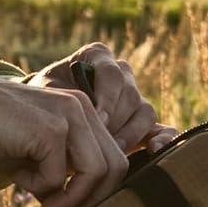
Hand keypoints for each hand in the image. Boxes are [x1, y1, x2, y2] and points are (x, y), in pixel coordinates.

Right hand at [0, 74, 130, 206]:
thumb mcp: (35, 154)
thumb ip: (61, 171)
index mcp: (82, 111)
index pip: (113, 157)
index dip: (98, 190)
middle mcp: (82, 108)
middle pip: (115, 166)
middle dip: (92, 200)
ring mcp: (69, 115)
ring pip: (96, 172)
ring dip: (71, 198)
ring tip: (45, 206)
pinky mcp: (51, 129)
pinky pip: (58, 176)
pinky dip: (39, 187)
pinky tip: (18, 177)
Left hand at [26, 42, 177, 154]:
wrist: (46, 119)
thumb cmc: (44, 102)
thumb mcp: (46, 93)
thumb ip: (62, 96)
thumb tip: (86, 114)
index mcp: (97, 56)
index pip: (112, 73)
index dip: (107, 97)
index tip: (96, 118)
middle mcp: (120, 72)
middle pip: (130, 94)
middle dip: (116, 119)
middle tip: (100, 139)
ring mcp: (134, 96)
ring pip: (145, 111)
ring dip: (130, 133)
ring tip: (112, 150)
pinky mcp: (142, 122)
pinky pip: (163, 127)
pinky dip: (163, 138)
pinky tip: (155, 150)